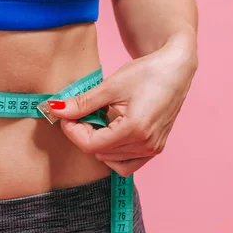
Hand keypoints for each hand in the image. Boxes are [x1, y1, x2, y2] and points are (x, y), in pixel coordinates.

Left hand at [47, 35, 197, 176]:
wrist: (176, 68)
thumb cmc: (148, 72)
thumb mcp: (111, 86)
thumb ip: (83, 102)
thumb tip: (56, 109)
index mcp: (135, 130)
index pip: (91, 145)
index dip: (72, 131)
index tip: (66, 115)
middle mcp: (146, 144)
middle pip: (99, 152)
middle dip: (83, 134)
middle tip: (80, 113)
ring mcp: (152, 149)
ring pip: (111, 161)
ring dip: (98, 143)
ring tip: (98, 119)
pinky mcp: (155, 148)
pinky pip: (127, 163)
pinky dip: (113, 153)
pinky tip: (110, 132)